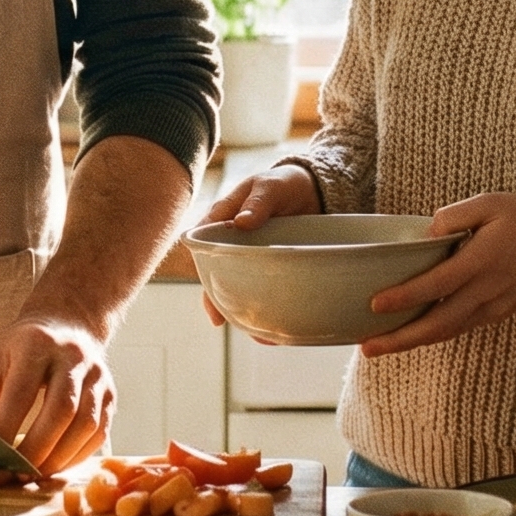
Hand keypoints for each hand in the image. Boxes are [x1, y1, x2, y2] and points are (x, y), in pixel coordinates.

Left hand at [0, 316, 115, 473]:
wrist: (67, 325)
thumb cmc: (21, 350)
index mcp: (35, 344)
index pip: (21, 394)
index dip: (5, 431)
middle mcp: (72, 357)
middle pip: (60, 411)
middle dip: (35, 451)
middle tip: (13, 476)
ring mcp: (97, 376)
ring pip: (85, 424)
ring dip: (58, 458)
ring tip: (32, 476)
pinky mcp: (111, 394)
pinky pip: (99, 433)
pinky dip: (76, 457)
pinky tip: (54, 466)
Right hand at [197, 166, 322, 325]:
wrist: (314, 190)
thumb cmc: (283, 184)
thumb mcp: (270, 186)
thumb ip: (257, 202)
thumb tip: (241, 223)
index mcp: (223, 219)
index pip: (201, 244)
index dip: (201, 266)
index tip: (206, 287)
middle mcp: (233, 243)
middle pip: (215, 273)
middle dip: (216, 297)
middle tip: (220, 319)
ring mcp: (251, 259)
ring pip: (238, 287)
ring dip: (241, 309)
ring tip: (253, 331)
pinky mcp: (271, 269)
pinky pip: (264, 291)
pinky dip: (267, 309)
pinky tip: (274, 330)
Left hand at [358, 193, 515, 356]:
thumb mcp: (490, 202)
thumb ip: (455, 215)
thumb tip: (427, 233)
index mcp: (482, 261)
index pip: (436, 285)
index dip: (405, 297)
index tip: (375, 304)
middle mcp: (486, 291)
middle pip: (437, 323)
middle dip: (400, 338)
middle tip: (367, 347)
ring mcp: (493, 307)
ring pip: (447, 332)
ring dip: (413, 342)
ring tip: (379, 347)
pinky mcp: (497, 313)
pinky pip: (460, 328)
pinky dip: (434, 334)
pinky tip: (411, 333)